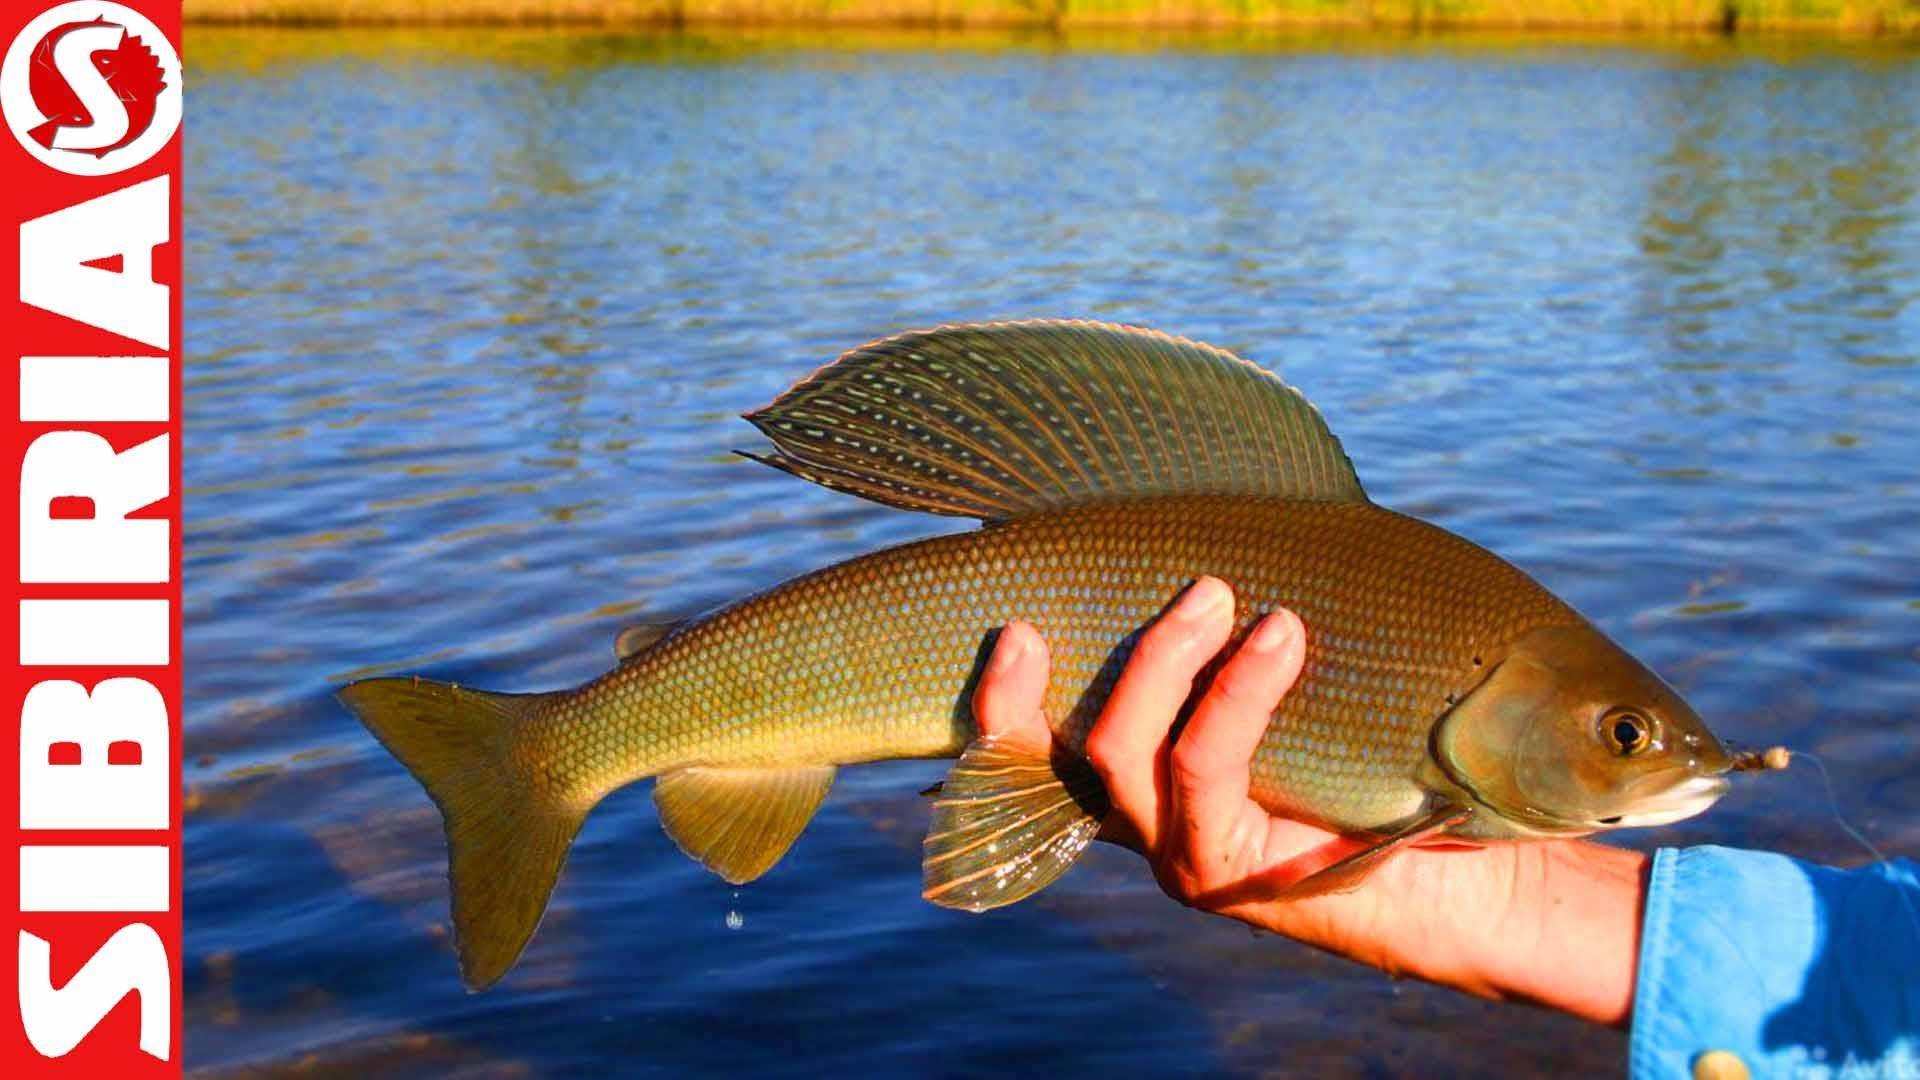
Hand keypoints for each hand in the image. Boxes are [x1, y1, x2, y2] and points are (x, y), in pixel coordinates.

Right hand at [974, 576, 1647, 1026]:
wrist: (1484, 889)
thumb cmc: (1399, 776)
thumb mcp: (1310, 700)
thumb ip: (1255, 648)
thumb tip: (1246, 526)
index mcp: (1149, 788)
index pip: (1037, 750)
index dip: (1002, 700)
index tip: (1010, 623)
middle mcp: (1146, 830)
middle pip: (1060, 748)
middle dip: (1072, 663)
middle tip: (1144, 579)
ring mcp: (1179, 858)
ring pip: (1123, 752)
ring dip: (1163, 658)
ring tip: (1217, 591)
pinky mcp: (1226, 874)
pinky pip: (1205, 766)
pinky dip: (1237, 691)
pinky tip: (1280, 635)